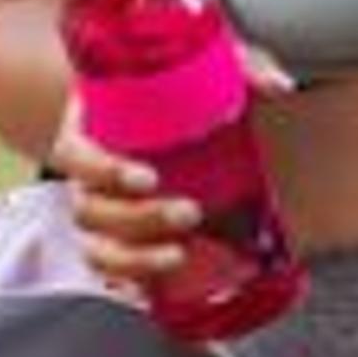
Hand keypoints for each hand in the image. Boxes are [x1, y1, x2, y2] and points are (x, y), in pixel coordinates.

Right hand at [49, 44, 296, 292]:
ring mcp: (99, 208)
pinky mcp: (117, 235)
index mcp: (92, 128)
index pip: (76, 154)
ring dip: (133, 258)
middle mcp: (86, 174)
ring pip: (95, 245)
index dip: (104, 170)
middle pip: (89, 208)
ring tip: (178, 256)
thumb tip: (281, 86)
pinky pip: (108, 267)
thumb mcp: (208, 64)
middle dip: (137, 220)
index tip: (148, 177)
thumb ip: (243, 67)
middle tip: (189, 212)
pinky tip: (156, 292)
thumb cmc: (177, 84)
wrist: (159, 104)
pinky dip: (128, 282)